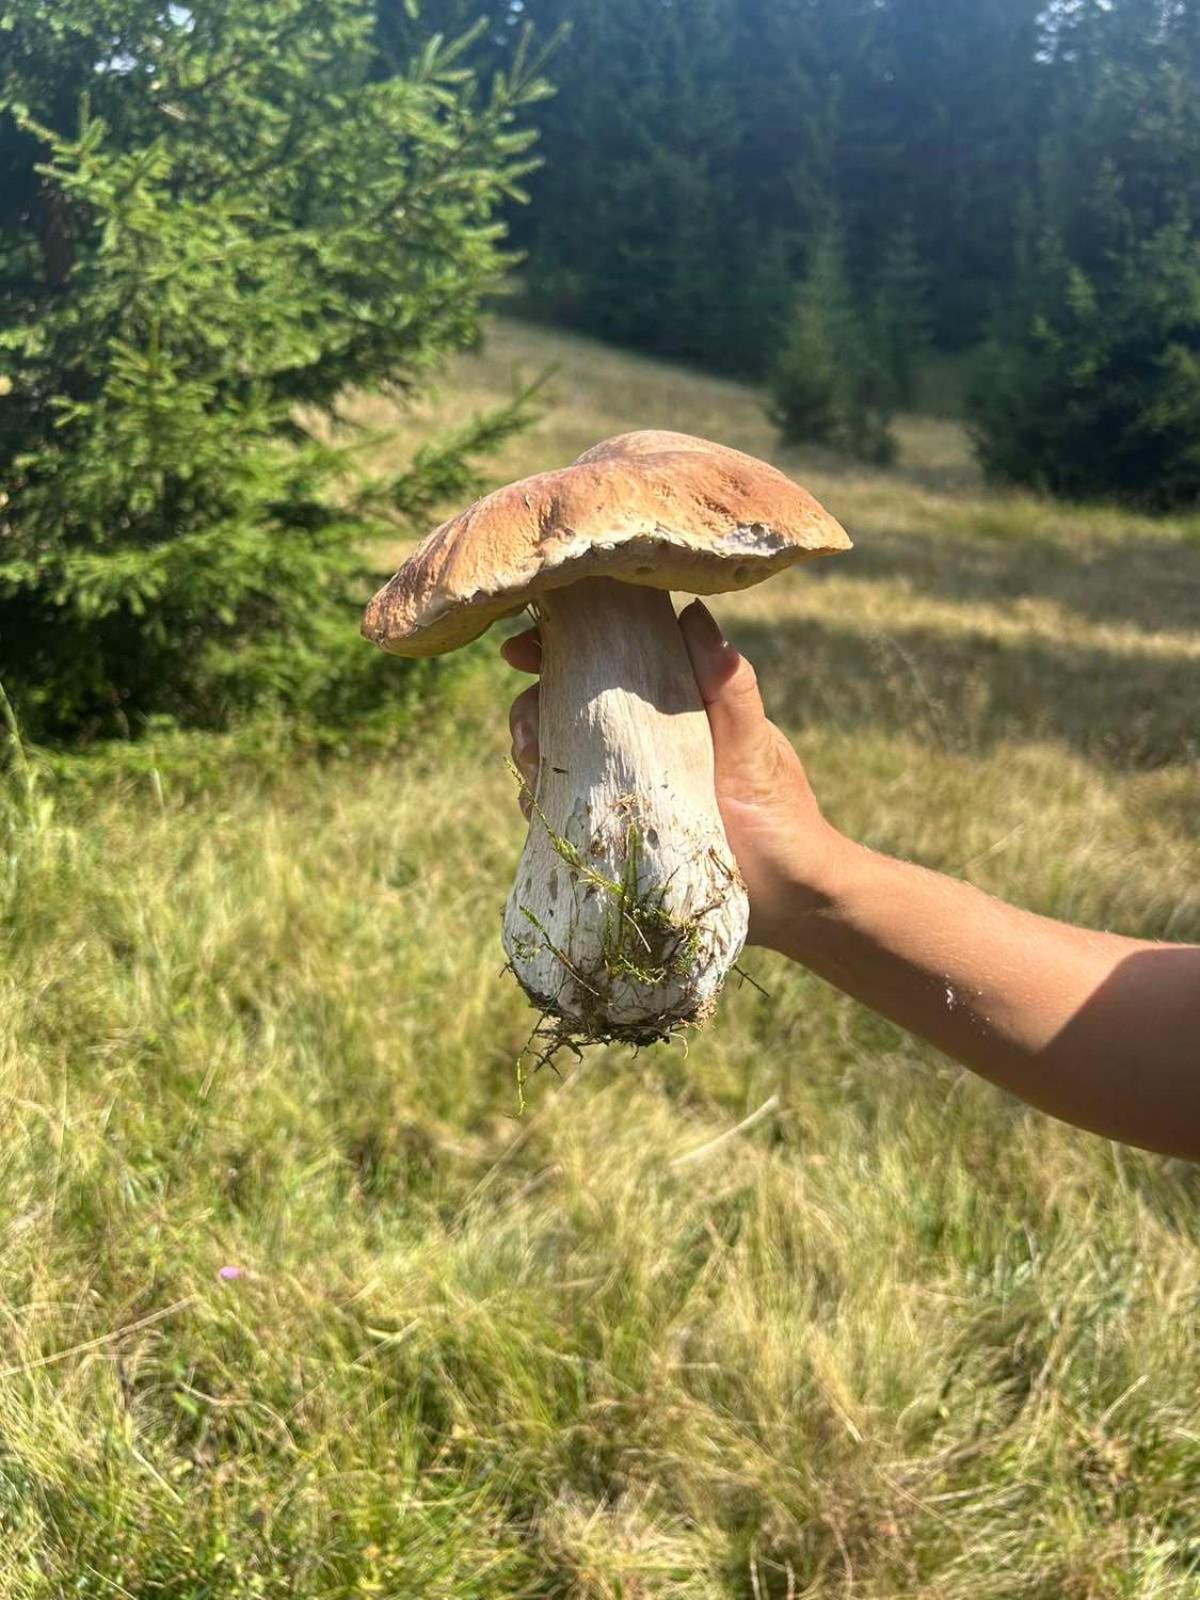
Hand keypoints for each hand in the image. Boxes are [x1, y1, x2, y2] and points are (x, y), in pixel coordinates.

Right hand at [502, 600, 849, 950]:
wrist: (788, 901)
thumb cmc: (779, 817)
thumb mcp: (754, 748)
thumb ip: (729, 686)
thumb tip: (692, 613)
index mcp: (670, 702)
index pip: (604, 657)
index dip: (556, 645)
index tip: (521, 650)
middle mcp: (639, 738)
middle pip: (561, 704)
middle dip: (529, 709)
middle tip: (527, 733)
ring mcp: (621, 785)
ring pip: (552, 755)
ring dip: (528, 756)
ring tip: (531, 771)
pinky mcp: (611, 831)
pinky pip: (558, 808)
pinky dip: (539, 802)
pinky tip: (537, 811)